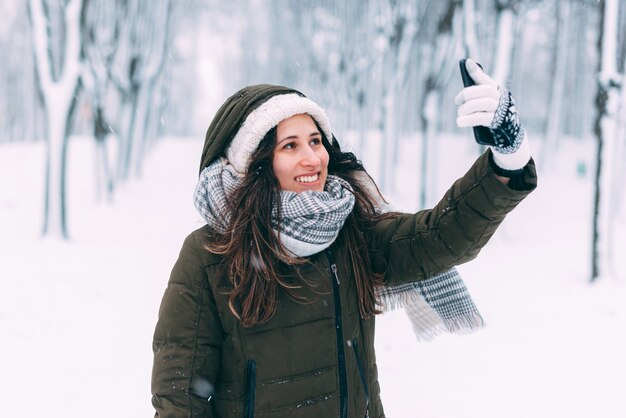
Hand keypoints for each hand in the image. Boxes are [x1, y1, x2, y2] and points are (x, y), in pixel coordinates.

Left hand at [455, 59, 529, 173]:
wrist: (507, 132)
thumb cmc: (491, 114)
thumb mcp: (484, 101)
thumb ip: (476, 89)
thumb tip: (467, 65)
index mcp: (496, 91)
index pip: (485, 79)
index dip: (476, 72)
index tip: (466, 63)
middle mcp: (499, 98)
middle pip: (484, 91)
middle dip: (468, 94)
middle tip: (457, 101)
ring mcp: (499, 110)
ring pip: (483, 103)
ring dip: (467, 108)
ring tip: (459, 115)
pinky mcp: (497, 122)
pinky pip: (482, 118)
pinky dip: (469, 119)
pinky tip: (460, 122)